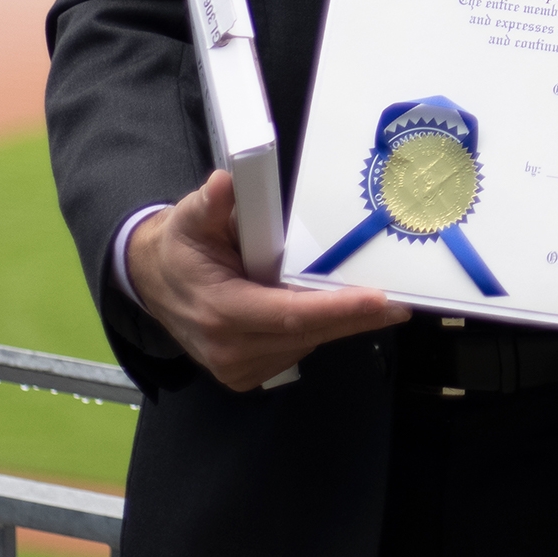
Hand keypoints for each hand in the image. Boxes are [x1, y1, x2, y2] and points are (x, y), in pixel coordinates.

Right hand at [126, 170, 406, 393]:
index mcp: (220, 312)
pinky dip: (316, 329)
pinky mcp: (246, 374)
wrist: (154, 283)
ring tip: (365, 297)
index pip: (290, 315)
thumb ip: (211, 202)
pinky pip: (296, 349)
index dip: (337, 308)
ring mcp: (239, 368)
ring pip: (307, 343)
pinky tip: (325, 308)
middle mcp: (230, 349)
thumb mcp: (190, 218)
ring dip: (338, 321)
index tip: (379, 299)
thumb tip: (227, 182)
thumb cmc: (181, 248)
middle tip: (403, 301)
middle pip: (309, 334)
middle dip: (358, 317)